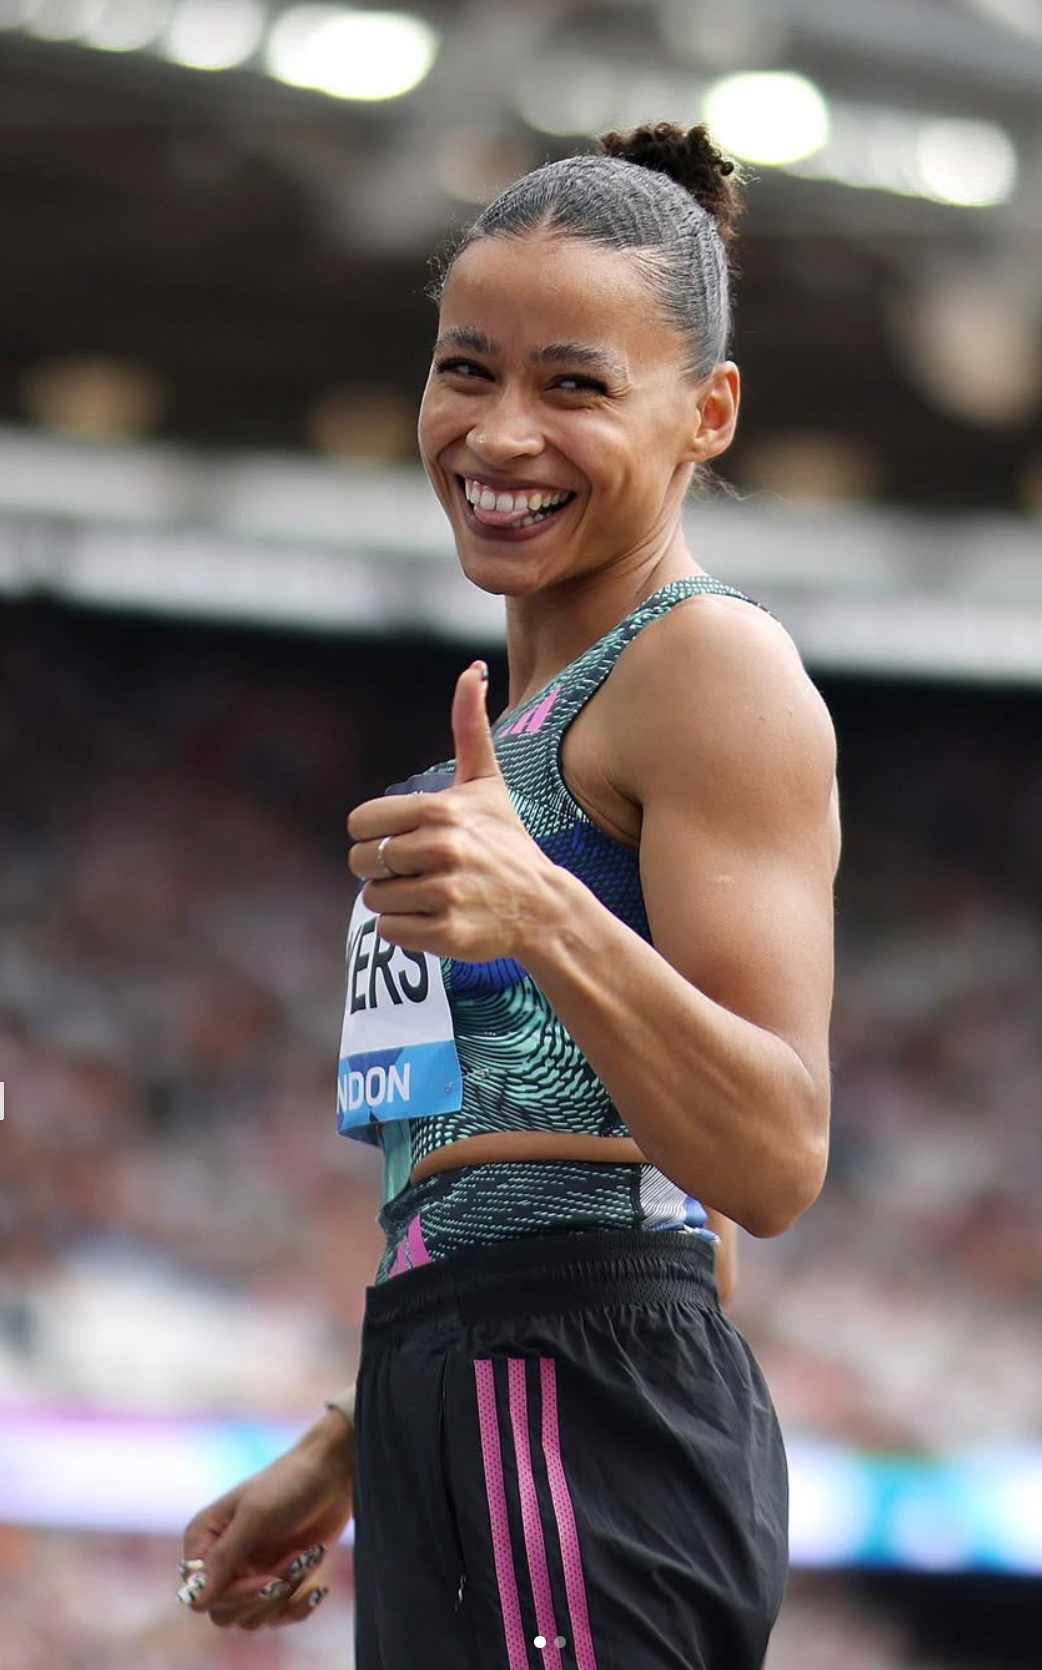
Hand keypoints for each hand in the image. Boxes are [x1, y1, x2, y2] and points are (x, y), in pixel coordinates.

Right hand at [178, 1410, 353, 1630]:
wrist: (332, 1473)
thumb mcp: (256, 1516)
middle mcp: (221, 1562)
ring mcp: (248, 1574)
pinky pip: (276, 1618)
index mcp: (203, 1540)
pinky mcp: (274, 1582)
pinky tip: (317, 1589)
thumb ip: (224, 1557)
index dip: (235, 1595)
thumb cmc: (289, 1484)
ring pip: (250, 1619)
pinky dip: (297, 1608)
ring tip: (304, 1559)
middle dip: (262, 1596)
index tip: (270, 1579)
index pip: (201, 1596)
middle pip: (223, 1615)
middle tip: (293, 1563)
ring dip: (283, 1595)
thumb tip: (193, 1600)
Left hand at [347, 662, 554, 961]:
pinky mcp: (447, 934)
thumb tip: (472, 670)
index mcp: (441, 811)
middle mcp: (443, 850)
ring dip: (395, 901)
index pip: (361, 824)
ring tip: (432, 894)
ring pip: (374, 899)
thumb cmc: (506, 841)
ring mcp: (446, 894)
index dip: (376, 834)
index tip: (404, 839)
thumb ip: (470, 728)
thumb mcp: (487, 785)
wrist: (544, 906)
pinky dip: (405, 930)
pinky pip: (389, 932)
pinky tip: (436, 917)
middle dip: (382, 870)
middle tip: (418, 871)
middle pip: (362, 863)